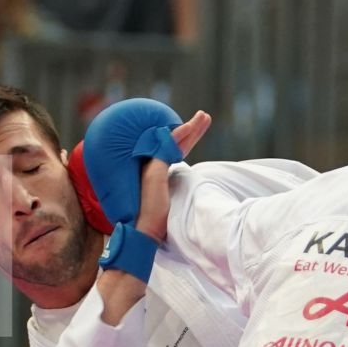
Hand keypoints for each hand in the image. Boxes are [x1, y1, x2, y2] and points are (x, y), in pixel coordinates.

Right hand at [133, 110, 209, 243]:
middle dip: (192, 128)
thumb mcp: (167, 199)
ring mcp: (151, 166)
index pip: (173, 149)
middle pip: (175, 142)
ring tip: (204, 116)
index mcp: (156, 171)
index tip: (195, 129)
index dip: (185, 139)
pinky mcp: (154, 171)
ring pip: (172, 141)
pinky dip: (180, 137)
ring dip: (191, 128)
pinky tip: (190, 128)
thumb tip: (186, 188)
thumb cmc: (155, 220)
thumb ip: (172, 188)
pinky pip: (168, 148)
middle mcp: (151, 165)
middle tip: (204, 116)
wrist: (143, 230)